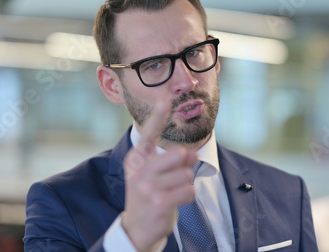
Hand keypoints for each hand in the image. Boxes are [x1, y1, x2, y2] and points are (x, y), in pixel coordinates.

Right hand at [121, 102, 197, 251]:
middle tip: (181, 172)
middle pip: (178, 154)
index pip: (147, 134)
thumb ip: (168, 160)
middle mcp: (139, 170)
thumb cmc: (147, 197)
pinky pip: (189, 190)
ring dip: (185, 184)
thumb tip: (192, 154)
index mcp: (135, 159)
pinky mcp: (159, 202)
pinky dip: (188, 196)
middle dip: (186, 163)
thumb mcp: (149, 175)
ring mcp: (148, 187)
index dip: (158, 117)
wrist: (137, 228)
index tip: (165, 100)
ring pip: (186, 174)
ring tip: (172, 192)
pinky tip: (176, 201)